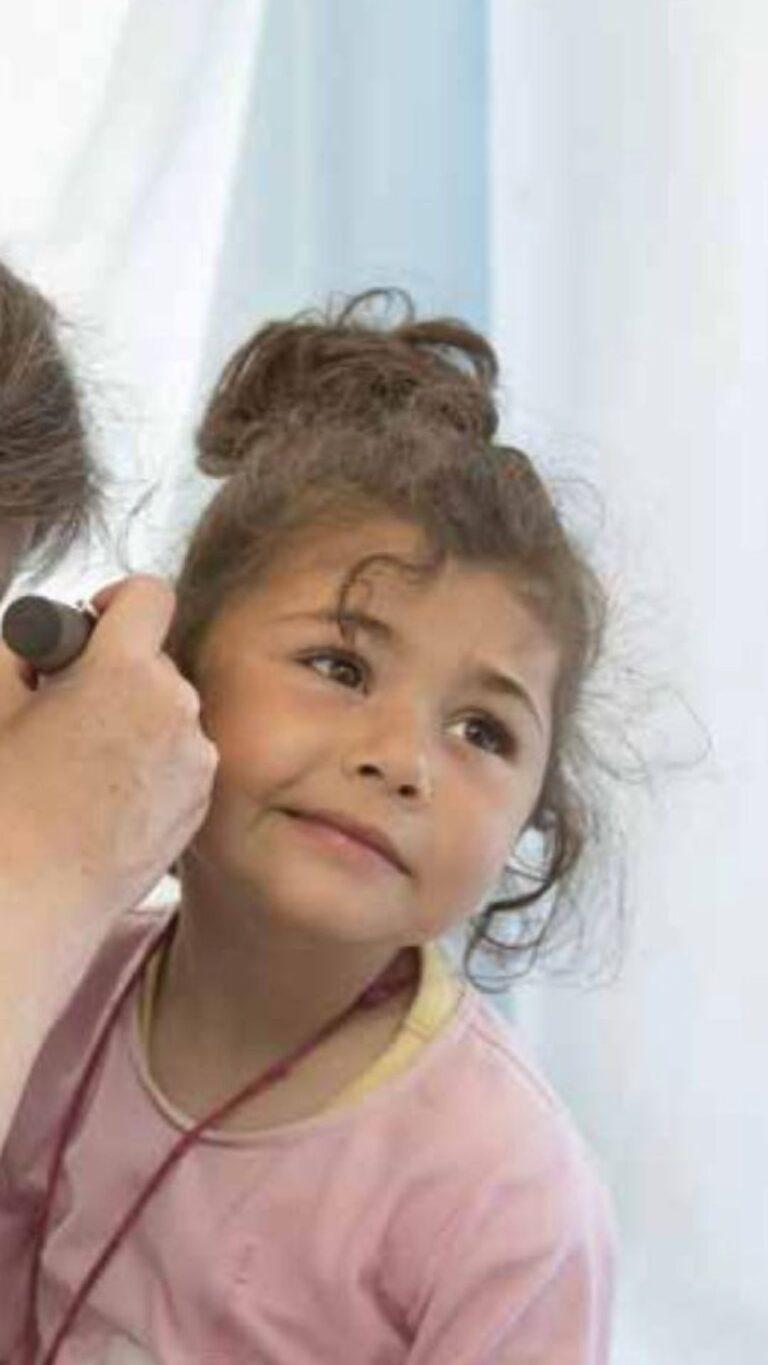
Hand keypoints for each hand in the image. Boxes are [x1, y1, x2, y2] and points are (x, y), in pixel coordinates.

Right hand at [0, 574, 217, 938]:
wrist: (30, 896)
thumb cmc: (6, 801)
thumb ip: (21, 650)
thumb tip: (45, 642)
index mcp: (124, 671)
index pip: (149, 595)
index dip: (116, 600)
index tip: (91, 625)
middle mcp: (176, 707)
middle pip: (156, 661)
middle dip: (116, 674)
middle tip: (67, 712)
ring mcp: (196, 758)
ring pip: (170, 714)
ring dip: (136, 722)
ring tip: (84, 768)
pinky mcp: (202, 800)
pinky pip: (181, 759)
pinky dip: (152, 765)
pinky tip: (107, 800)